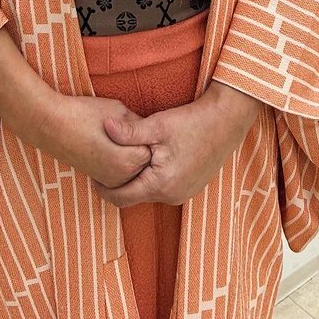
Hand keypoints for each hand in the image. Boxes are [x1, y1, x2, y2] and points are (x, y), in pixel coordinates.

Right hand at [39, 94, 152, 188]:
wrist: (52, 126)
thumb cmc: (85, 114)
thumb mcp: (119, 111)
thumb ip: (138, 125)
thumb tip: (149, 131)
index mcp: (131, 159)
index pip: (153, 147)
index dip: (147, 133)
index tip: (138, 123)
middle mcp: (123, 177)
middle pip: (145, 161)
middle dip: (141, 146)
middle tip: (129, 130)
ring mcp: (110, 181)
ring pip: (134, 169)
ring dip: (131, 155)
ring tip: (117, 137)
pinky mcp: (100, 180)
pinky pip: (121, 173)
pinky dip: (121, 161)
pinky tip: (110, 146)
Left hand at [91, 82, 259, 206]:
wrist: (226, 120)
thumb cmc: (192, 122)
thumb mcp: (157, 124)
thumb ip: (129, 132)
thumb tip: (104, 127)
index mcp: (160, 185)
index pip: (120, 198)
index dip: (103, 187)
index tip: (92, 173)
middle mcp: (172, 197)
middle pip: (134, 196)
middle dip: (119, 181)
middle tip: (106, 161)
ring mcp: (183, 194)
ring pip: (149, 191)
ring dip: (137, 178)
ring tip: (126, 157)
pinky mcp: (191, 187)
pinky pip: (163, 187)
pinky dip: (152, 176)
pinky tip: (149, 157)